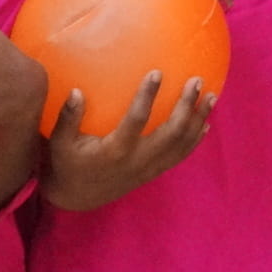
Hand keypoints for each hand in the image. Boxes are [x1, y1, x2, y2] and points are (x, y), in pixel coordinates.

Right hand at [42, 75, 213, 211]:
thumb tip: (77, 91)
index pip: (137, 120)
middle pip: (171, 133)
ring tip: (212, 97)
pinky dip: (194, 140)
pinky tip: (205, 123)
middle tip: (196, 81)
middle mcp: (138, 160)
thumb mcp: (60, 143)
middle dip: (187, 106)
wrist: (78, 198)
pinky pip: (179, 156)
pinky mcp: (153, 173)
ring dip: (198, 120)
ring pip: (181, 145)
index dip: (147, 97)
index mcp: (116, 150)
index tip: (157, 72)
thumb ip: (68, 117)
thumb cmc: (68, 164)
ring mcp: (149, 168)